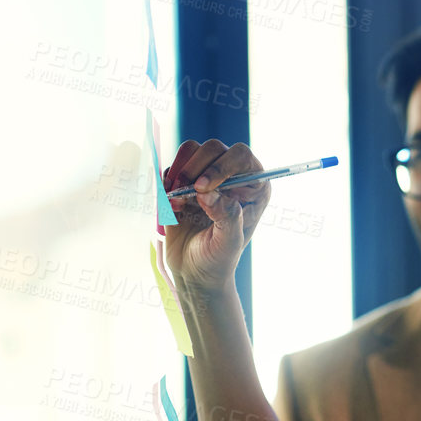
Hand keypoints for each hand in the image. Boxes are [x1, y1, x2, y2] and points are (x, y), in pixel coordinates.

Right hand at [162, 139, 271, 298]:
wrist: (194, 272)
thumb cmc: (218, 260)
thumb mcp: (228, 244)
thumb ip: (226, 217)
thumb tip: (209, 193)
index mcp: (254, 188)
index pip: (242, 157)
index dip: (221, 166)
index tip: (202, 188)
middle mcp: (233, 177)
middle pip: (213, 148)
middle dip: (195, 169)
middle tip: (184, 193)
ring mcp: (207, 176)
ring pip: (190, 150)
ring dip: (179, 173)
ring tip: (177, 200)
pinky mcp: (184, 181)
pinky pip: (172, 167)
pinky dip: (167, 182)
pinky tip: (172, 206)